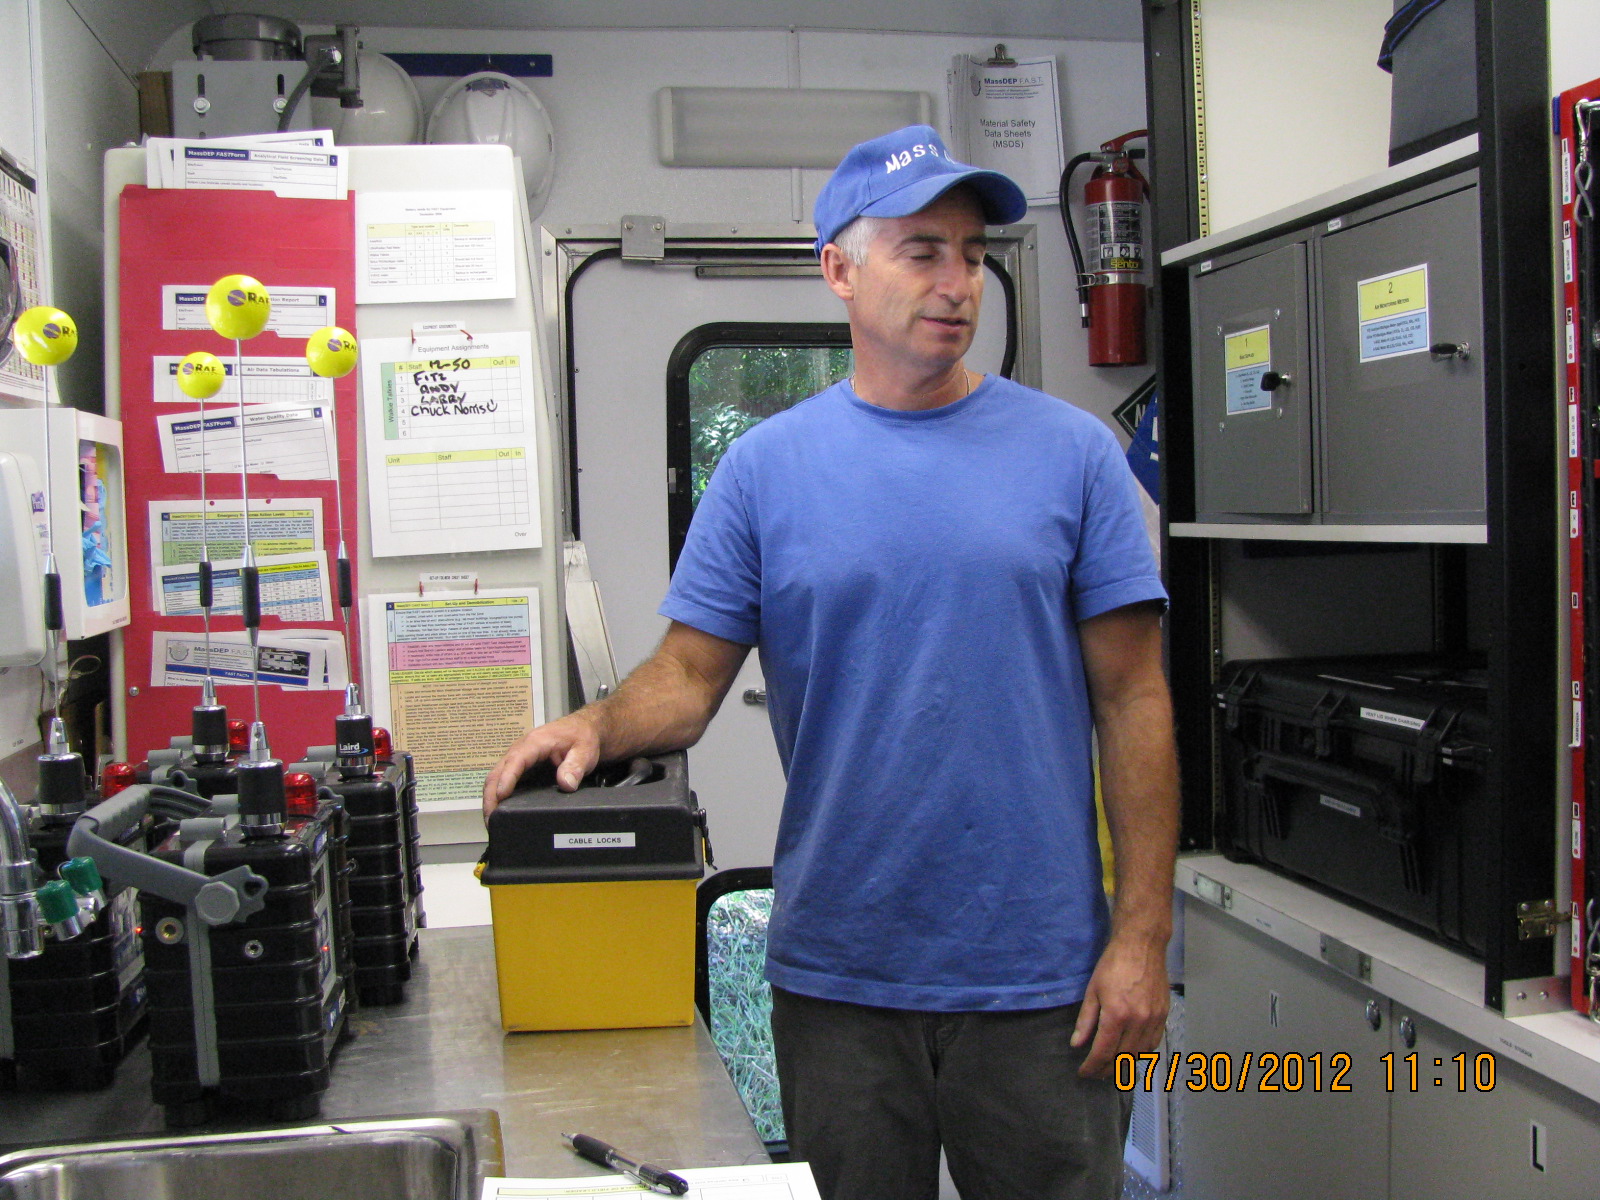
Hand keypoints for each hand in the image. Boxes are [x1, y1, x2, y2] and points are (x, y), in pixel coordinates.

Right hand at [481, 711, 601, 820]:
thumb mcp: (585, 750)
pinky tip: (499, 811)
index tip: (501, 796)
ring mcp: (518, 758)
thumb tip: (565, 784)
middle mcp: (521, 749)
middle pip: (497, 772)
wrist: (583, 728)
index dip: (506, 778)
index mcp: (535, 742)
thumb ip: (575, 766)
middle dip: (491, 796)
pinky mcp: (520, 766)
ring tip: (491, 821)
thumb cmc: (582, 736)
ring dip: (491, 798)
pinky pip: (504, 779)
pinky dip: (497, 795)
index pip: (515, 760)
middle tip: (491, 821)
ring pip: (496, 777)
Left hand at [1071, 931, 1169, 1077]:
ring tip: (1112, 1068)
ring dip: (1125, 1065)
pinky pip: (1153, 1043)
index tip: (1084, 1073)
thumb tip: (1077, 1044)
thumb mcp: (1092, 990)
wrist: (1142, 945)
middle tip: (1096, 1074)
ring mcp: (1154, 1019)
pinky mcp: (1164, 1015)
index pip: (1103, 1052)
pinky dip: (1141, 1053)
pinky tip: (1132, 1055)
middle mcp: (1138, 1021)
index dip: (1092, 1066)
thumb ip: (1086, 1020)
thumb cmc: (1113, 964)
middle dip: (1107, 1070)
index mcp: (1117, 1015)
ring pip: (1140, 1054)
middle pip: (1123, 1058)